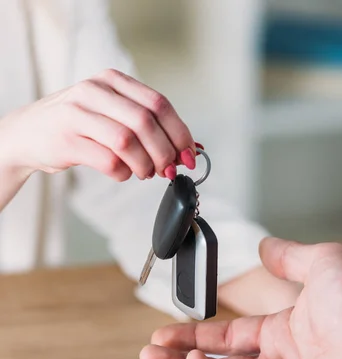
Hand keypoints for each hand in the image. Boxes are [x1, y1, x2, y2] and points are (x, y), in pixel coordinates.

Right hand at [0, 69, 195, 185]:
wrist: (29, 133)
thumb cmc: (78, 125)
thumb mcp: (111, 114)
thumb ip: (148, 127)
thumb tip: (192, 148)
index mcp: (112, 81)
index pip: (158, 104)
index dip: (179, 133)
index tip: (189, 156)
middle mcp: (95, 92)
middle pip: (145, 122)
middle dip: (165, 152)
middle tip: (169, 170)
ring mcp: (78, 114)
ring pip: (127, 141)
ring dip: (145, 164)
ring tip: (145, 173)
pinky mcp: (67, 141)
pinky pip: (108, 161)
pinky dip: (123, 173)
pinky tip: (122, 173)